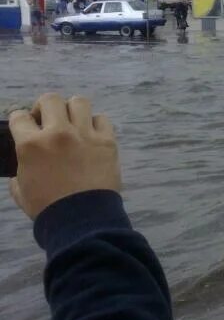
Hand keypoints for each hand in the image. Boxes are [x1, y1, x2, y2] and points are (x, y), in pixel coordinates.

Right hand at [8, 94, 121, 219]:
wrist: (82, 219)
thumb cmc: (47, 208)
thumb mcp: (20, 189)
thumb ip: (21, 168)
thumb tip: (26, 160)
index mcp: (31, 145)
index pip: (19, 116)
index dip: (21, 119)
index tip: (26, 125)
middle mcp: (57, 133)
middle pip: (50, 99)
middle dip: (46, 107)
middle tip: (48, 121)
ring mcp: (85, 135)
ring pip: (79, 102)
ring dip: (73, 110)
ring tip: (73, 123)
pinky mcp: (107, 141)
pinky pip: (102, 119)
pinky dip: (96, 124)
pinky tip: (92, 135)